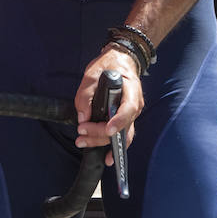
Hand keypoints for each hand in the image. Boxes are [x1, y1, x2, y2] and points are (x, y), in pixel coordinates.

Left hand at [75, 47, 142, 163]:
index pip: (128, 108)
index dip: (119, 121)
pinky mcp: (126, 119)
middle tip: (81, 133)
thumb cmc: (109, 66)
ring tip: (84, 142)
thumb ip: (86, 95)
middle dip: (100, 133)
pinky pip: (123, 135)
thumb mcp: (92, 74)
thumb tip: (83, 118)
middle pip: (122, 126)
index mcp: (130, 90)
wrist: (120, 61)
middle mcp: (135, 104)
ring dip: (103, 141)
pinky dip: (114, 146)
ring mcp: (131, 114)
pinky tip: (107, 156)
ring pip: (122, 135)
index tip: (107, 129)